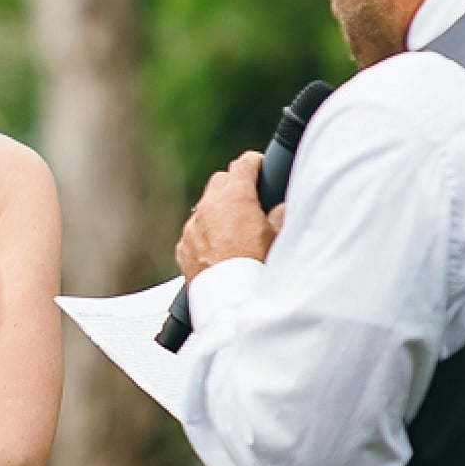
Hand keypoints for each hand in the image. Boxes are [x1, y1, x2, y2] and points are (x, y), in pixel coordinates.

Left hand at [176, 151, 284, 280]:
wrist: (231, 302)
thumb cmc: (257, 269)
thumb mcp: (278, 238)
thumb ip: (280, 214)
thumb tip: (280, 207)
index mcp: (234, 197)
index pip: (243, 165)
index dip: (253, 163)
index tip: (257, 165)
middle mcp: (208, 208)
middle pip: (220, 181)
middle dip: (233, 184)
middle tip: (248, 196)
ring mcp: (192, 228)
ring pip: (204, 207)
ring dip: (217, 210)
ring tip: (234, 226)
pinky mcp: (183, 248)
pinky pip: (194, 232)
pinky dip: (204, 233)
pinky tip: (218, 247)